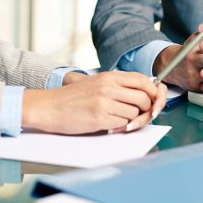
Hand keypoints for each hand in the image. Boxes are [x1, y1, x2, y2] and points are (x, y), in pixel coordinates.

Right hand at [22, 72, 165, 134]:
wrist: (49, 107)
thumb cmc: (74, 97)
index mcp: (109, 77)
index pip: (142, 80)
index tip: (152, 99)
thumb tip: (144, 92)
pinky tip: (112, 124)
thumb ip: (118, 85)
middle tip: (140, 114)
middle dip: (146, 109)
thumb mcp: (97, 82)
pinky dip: (121, 126)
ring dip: (131, 118)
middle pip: (143, 98)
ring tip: (119, 118)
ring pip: (135, 112)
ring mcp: (104, 102)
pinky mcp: (100, 118)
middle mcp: (108, 87)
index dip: (152, 91)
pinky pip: (123, 123)